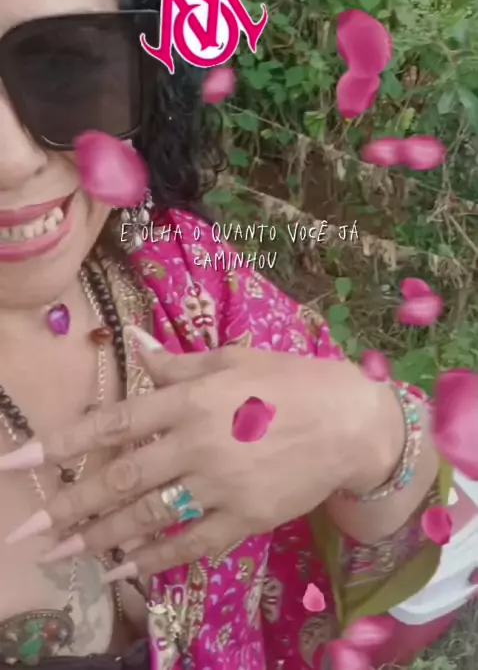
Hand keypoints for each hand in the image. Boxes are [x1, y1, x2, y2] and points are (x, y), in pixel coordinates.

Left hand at [3, 330, 390, 579]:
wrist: (351, 422)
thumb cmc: (291, 380)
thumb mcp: (234, 358)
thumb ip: (177, 363)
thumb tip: (132, 343)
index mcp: (193, 397)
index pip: (115, 422)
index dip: (65, 443)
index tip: (22, 462)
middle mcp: (199, 441)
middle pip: (122, 477)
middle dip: (71, 505)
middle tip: (30, 531)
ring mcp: (222, 483)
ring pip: (149, 515)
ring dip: (101, 536)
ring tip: (63, 553)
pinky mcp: (246, 517)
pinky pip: (191, 543)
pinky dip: (155, 559)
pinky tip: (125, 569)